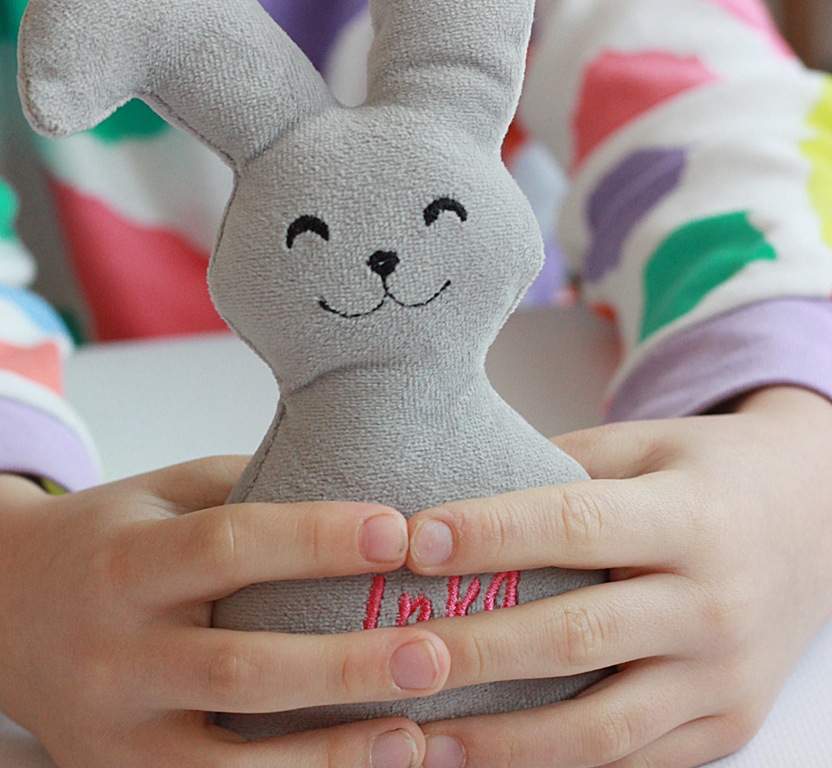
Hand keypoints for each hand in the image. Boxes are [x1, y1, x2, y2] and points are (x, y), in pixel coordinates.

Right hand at [0, 457, 449, 767]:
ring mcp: (109, 735)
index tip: (399, 530)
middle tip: (436, 649)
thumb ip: (246, 492)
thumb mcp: (162, 494)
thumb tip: (358, 491)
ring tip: (417, 738)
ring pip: (224, 766)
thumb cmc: (106, 537)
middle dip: (345, 665)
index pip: (228, 545)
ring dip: (328, 759)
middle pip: (238, 667)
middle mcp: (111, 654)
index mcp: (125, 563)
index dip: (316, 537)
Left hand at [403, 385, 831, 767]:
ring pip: (602, 726)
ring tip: (420, 739)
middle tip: (392, 652)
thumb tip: (454, 491)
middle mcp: (717, 604)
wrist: (817, 524)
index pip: (575, 524)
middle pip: (577, 635)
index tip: (412, 540)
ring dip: (503, 741)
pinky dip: (556, 766)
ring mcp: (727, 680)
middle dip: (476, 649)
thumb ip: (559, 466)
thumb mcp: (644, 445)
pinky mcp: (728, 728)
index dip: (490, 534)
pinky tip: (490, 760)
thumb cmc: (706, 472)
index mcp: (694, 517)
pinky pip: (633, 761)